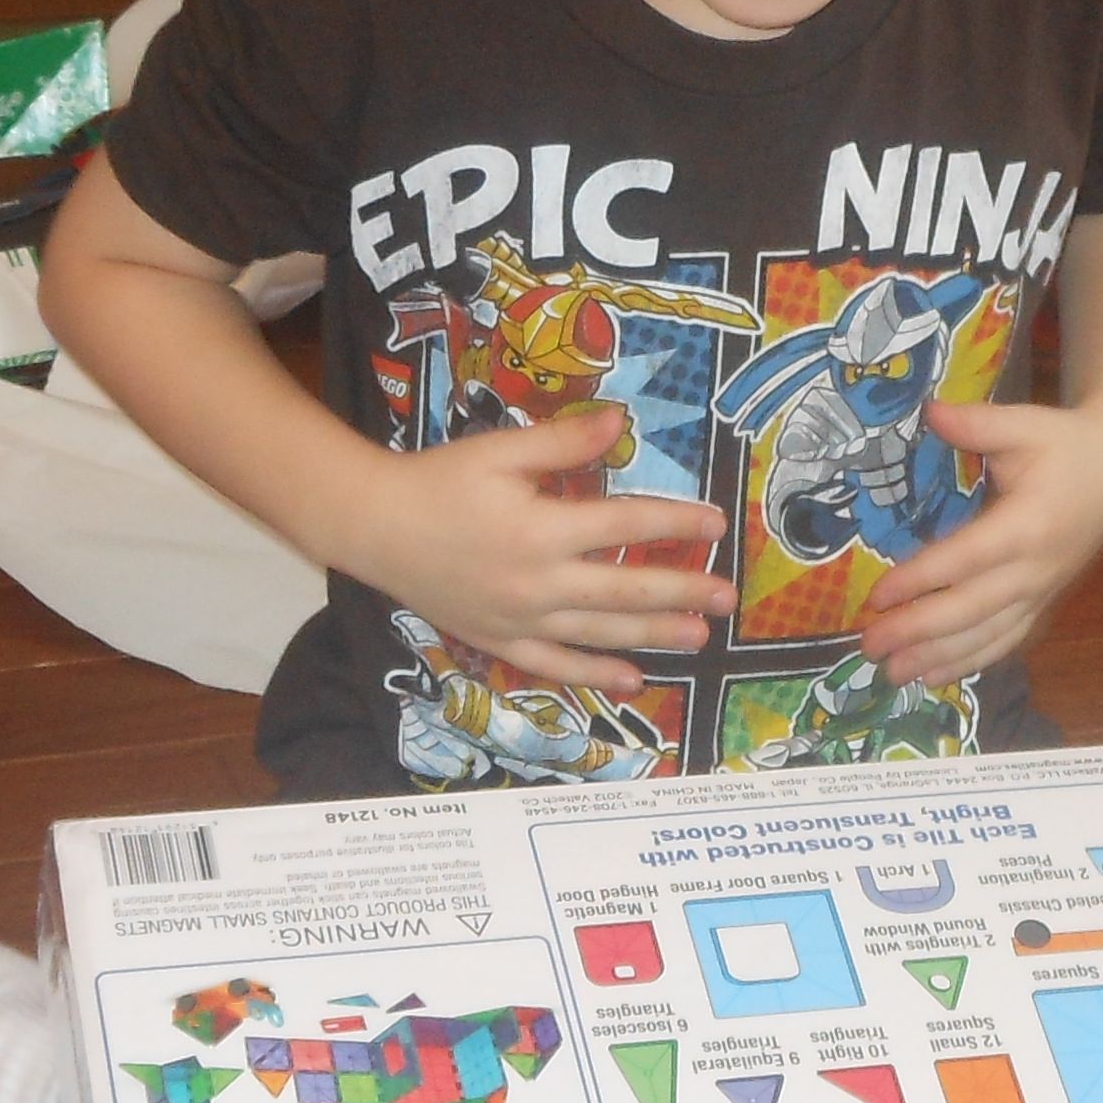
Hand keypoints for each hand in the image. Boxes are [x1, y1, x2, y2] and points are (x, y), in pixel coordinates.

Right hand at [338, 405, 734, 693]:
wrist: (375, 527)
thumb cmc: (438, 481)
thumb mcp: (500, 450)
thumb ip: (563, 441)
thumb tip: (622, 423)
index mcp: (542, 529)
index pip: (625, 526)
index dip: (674, 522)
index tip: (716, 523)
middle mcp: (539, 583)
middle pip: (625, 590)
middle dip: (682, 591)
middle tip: (727, 596)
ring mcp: (521, 619)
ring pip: (600, 633)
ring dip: (654, 635)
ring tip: (699, 636)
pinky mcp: (501, 640)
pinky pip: (556, 665)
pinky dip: (594, 675)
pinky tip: (631, 679)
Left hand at [856, 393, 1102, 688]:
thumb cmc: (1066, 444)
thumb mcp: (1026, 424)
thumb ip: (978, 423)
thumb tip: (929, 411)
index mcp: (1027, 524)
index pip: (965, 558)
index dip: (920, 579)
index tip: (877, 596)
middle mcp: (1035, 568)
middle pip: (970, 609)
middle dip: (918, 631)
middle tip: (870, 645)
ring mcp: (1041, 591)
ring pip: (987, 635)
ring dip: (938, 658)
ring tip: (892, 674)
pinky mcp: (1044, 602)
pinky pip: (1006, 640)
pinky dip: (970, 661)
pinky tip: (934, 676)